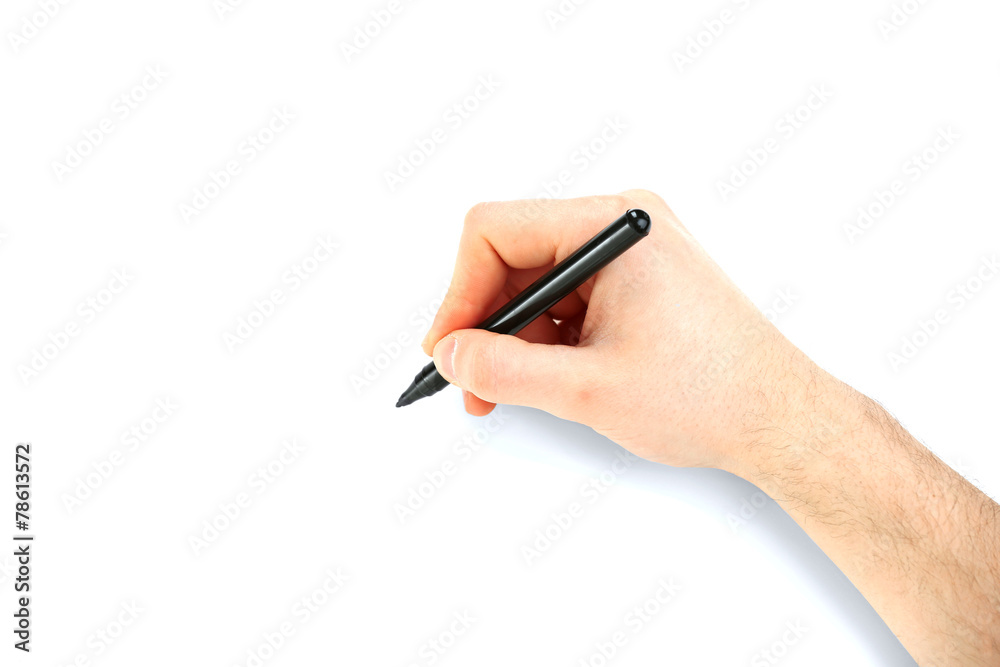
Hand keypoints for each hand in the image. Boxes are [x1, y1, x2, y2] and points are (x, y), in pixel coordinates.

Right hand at [422, 190, 821, 471]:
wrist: (780, 420)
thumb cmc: (710, 395)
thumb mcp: (587, 388)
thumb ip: (503, 369)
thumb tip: (450, 354)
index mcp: (616, 227)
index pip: (496, 230)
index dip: (460, 293)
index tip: (449, 350)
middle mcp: (622, 225)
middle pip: (513, 255)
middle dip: (486, 323)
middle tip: (471, 382)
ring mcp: (631, 251)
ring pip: (536, 281)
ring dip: (514, 338)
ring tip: (508, 393)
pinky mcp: (636, 280)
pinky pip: (566, 297)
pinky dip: (545, 339)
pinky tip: (546, 379)